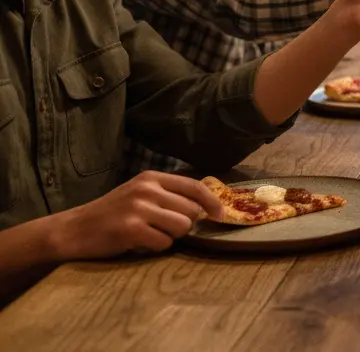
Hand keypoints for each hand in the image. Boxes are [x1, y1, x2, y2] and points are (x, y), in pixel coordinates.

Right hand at [53, 172, 224, 259]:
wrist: (74, 229)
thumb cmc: (112, 213)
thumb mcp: (140, 193)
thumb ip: (169, 195)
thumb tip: (205, 206)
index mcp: (152, 178)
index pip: (195, 186)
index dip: (212, 202)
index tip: (220, 215)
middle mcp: (147, 189)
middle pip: (191, 211)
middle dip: (183, 225)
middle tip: (162, 228)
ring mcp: (139, 208)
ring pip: (182, 227)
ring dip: (170, 236)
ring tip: (150, 234)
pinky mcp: (131, 229)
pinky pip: (164, 243)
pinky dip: (155, 247)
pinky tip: (138, 242)